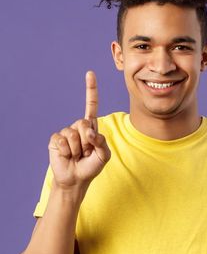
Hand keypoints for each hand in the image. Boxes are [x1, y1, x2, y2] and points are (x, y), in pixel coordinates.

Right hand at [47, 71, 110, 189]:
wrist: (76, 179)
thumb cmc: (92, 166)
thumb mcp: (103, 155)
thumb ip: (101, 142)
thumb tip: (90, 131)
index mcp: (91, 127)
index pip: (91, 105)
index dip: (91, 90)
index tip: (90, 73)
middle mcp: (78, 127)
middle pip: (84, 123)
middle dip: (87, 140)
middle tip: (86, 152)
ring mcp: (66, 133)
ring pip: (73, 134)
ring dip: (78, 149)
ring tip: (77, 155)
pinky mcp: (55, 140)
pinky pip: (62, 140)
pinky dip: (67, 151)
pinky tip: (67, 156)